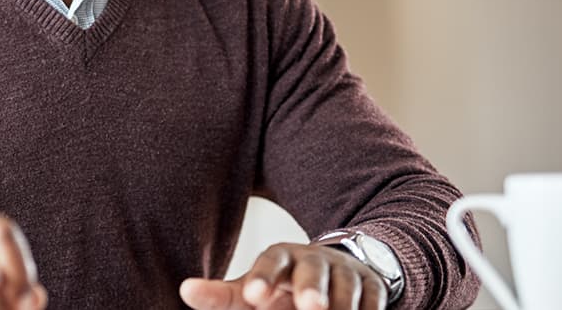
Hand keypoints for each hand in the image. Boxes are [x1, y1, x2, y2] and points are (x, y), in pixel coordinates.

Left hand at [179, 243, 388, 309]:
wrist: (333, 277)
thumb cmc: (282, 290)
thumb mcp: (252, 292)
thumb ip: (221, 296)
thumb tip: (186, 290)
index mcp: (281, 257)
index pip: (271, 261)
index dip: (263, 277)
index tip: (253, 297)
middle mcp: (314, 261)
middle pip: (313, 271)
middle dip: (312, 290)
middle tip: (309, 309)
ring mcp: (347, 273)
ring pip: (348, 290)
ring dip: (342, 308)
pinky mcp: (374, 288)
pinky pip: (375, 302)